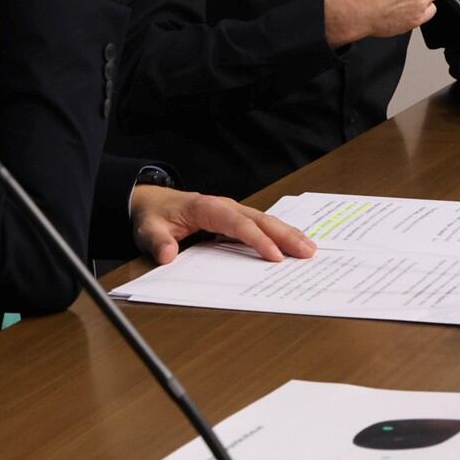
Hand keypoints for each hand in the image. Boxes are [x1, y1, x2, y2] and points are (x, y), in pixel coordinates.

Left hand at [130, 184, 316, 264]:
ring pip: (265, 221)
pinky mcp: (235, 220)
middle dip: (284, 235)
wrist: (153, 203)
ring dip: (288, 234)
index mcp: (206, 207)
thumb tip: (167, 255)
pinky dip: (280, 234)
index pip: (237, 223)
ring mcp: (232, 212)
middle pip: (259, 219)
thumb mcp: (148, 229)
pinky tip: (295, 245)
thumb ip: (158, 241)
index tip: (274, 255)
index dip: (257, 239)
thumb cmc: (154, 216)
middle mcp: (224, 206)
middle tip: (307, 252)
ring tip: (310, 249)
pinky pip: (261, 226)